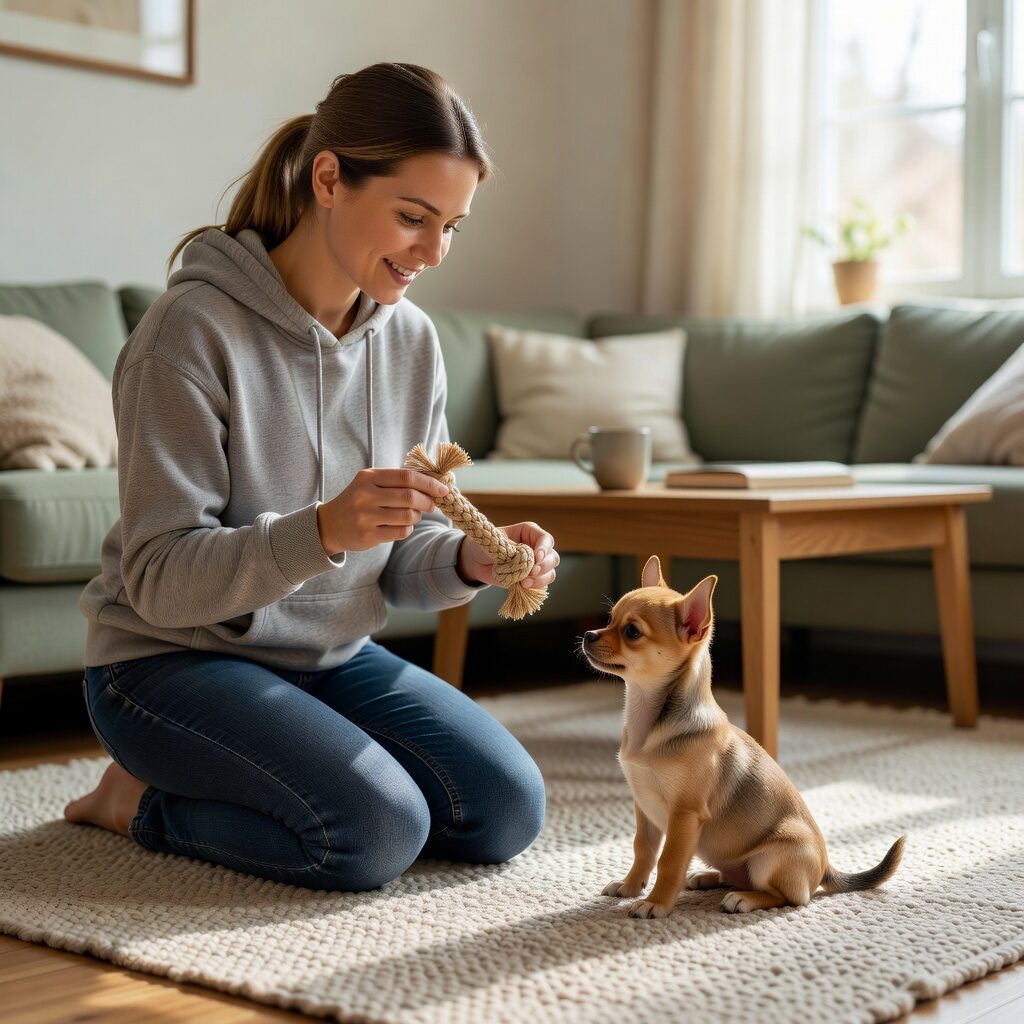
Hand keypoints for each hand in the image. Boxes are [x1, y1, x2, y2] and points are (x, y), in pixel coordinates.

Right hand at [316, 468, 448, 554]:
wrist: (329, 525)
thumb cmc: (357, 501)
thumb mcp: (370, 483)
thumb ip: (396, 481)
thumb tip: (433, 484)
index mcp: (368, 477)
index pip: (406, 477)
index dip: (429, 483)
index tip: (443, 489)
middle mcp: (365, 495)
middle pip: (409, 497)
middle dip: (427, 501)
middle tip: (432, 504)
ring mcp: (365, 516)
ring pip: (408, 516)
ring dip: (417, 516)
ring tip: (413, 515)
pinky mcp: (368, 536)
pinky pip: (401, 532)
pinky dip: (408, 529)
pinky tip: (402, 526)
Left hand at [456, 521, 558, 587]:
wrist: (476, 561)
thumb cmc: (485, 545)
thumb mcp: (495, 542)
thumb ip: (510, 549)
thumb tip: (524, 560)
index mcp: (529, 532)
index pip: (545, 539)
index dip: (544, 548)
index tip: (536, 558)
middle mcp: (536, 548)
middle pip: (552, 557)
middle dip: (544, 567)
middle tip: (530, 573)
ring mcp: (535, 564)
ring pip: (550, 572)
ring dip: (540, 579)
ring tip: (524, 583)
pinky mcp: (531, 578)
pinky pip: (542, 584)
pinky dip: (535, 587)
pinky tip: (523, 587)